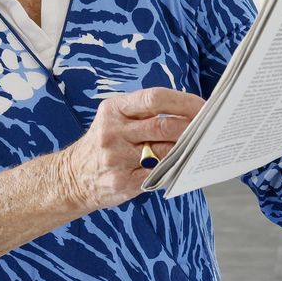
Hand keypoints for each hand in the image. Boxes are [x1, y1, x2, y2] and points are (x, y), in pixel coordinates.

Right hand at [55, 86, 204, 211]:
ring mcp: (116, 158)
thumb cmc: (104, 143)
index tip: (204, 107)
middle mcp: (113, 131)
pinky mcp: (122, 182)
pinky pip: (158, 174)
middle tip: (209, 130)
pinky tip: (183, 167)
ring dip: (186, 150)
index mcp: (114, 109)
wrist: (72, 177)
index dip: (183, 102)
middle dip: (191, 128)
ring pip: (163, 151)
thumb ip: (145, 114)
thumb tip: (189, 116)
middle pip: (162, 126)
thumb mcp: (114, 118)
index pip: (154, 98)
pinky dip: (173, 170)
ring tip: (201, 147)